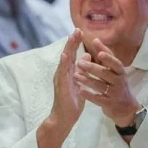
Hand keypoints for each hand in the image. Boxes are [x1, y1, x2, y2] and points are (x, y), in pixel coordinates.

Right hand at [38, 30, 85, 147]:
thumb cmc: (72, 101)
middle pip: (67, 54)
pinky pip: (61, 74)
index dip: (75, 43)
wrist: (65, 117)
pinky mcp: (60, 87)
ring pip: (64, 61)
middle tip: (77, 29)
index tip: (80, 31)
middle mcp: (62, 73)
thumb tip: (87, 55)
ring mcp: (60, 79)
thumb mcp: (80, 82)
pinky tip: (64, 56)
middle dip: (72, 42)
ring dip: (67, 49)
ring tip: (71, 37)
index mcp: (68, 72)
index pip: (72, 54)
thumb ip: (82, 69)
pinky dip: (62, 64)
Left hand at [75, 36, 138, 126]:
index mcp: (120, 71)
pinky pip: (98, 99)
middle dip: (92, 68)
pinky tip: (80, 91)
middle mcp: (119, 82)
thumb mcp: (115, 70)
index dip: (108, 58)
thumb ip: (105, 56)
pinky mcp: (108, 104)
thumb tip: (95, 39)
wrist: (125, 107)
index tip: (100, 53)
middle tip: (79, 63)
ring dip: (87, 80)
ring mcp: (114, 94)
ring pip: (99, 86)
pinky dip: (89, 95)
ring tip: (75, 75)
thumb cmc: (117, 84)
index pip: (115, 63)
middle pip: (105, 74)